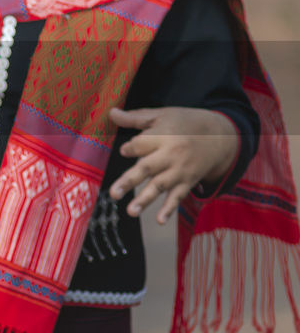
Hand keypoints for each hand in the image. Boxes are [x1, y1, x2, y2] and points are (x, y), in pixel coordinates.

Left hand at [108, 106, 239, 223]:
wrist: (221, 136)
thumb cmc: (184, 123)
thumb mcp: (162, 116)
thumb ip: (135, 117)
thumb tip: (111, 112)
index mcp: (163, 136)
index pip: (141, 145)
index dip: (131, 148)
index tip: (125, 150)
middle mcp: (171, 155)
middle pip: (147, 168)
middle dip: (129, 181)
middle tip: (113, 193)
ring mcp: (180, 171)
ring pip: (160, 185)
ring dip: (145, 199)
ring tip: (130, 212)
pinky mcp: (187, 182)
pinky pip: (177, 197)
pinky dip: (169, 209)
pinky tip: (159, 220)